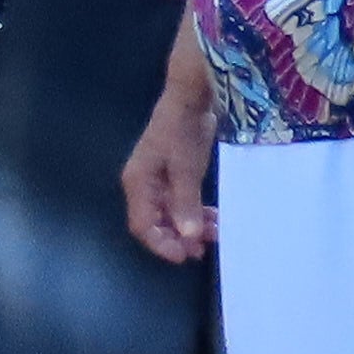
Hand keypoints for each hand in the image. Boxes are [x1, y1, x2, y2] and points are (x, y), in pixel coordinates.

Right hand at [119, 72, 217, 262]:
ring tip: (215, 234)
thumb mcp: (184, 168)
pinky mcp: (175, 175)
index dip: (161, 244)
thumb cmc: (182, 130)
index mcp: (138, 183)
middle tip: (203, 249)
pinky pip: (182, 203)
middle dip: (178, 238)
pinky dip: (196, 213)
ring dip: (190, 227)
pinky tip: (214, 218)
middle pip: (156, 223)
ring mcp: (159, 180)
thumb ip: (185, 203)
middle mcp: (144, 185)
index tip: (185, 255)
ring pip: (171, 215)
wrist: (190, 97)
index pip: (142, 225)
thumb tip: (188, 236)